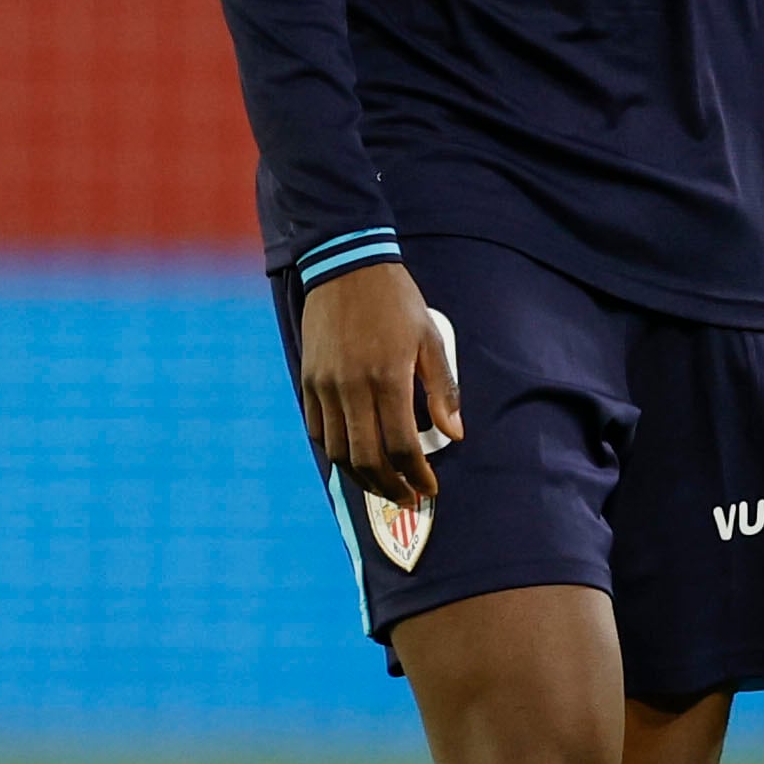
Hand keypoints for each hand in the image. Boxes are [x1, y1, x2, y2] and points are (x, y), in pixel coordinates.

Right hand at [299, 258, 462, 505]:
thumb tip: (455, 434)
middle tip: (406, 499)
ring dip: (360, 477)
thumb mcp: (430, 339)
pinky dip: (335, 452)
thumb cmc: (396, 301)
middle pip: (367, 458)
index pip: (400, 446)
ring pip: (338, 451)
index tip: (429, 487)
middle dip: (389, 488)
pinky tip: (353, 457)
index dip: (416, 475)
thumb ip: (443, 389)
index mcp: (387, 377)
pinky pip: (317, 429)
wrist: (345, 265)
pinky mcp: (308, 379)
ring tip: (381, 486)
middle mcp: (351, 387)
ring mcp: (325, 385)